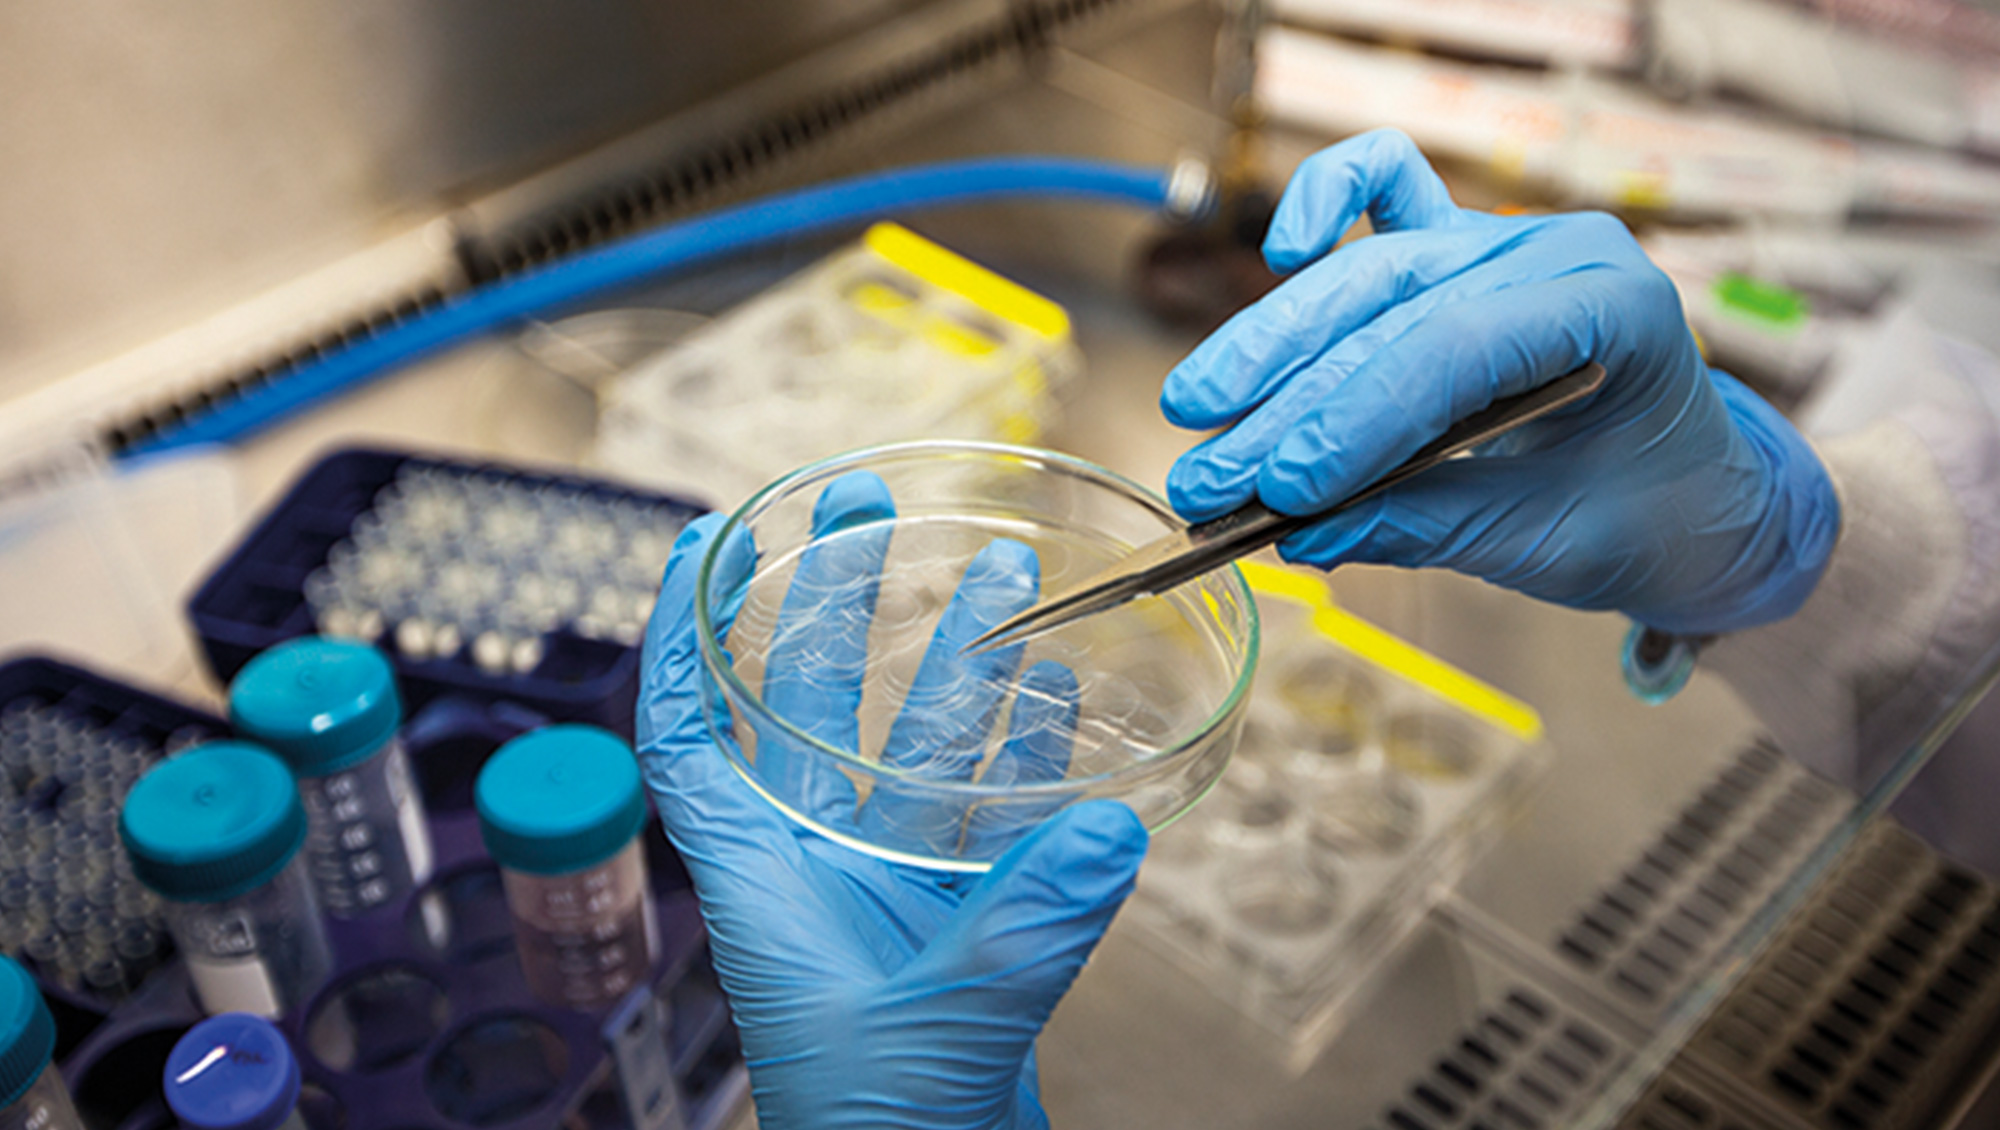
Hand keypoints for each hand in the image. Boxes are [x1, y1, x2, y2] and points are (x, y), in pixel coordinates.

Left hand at [636, 474, 1147, 1129]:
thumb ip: (1018, 936)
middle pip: (806, 708)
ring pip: (917, 750)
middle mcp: (818, 867)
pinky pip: (991, 817)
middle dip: (832, 606)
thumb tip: (1103, 829)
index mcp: (760, 882)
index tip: (697, 545)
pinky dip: (1025, 755)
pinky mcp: (963, 926)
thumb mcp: (939, 1032)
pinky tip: (1058, 699)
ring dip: (957, 664)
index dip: (678, 637)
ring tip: (1004, 575)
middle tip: (869, 511)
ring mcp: (891, 892)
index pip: (686, 735)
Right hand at [1163, 130, 1839, 634]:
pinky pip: (1390, 189)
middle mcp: (1553, 252)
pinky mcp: (1460, 250)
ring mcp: (1502, 238)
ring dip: (1271, 344)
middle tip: (1208, 475)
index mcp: (1612, 308)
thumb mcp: (1543, 541)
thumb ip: (1421, 526)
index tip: (1284, 489)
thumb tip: (1298, 533)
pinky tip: (1281, 249)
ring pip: (1367, 269)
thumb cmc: (1647, 517)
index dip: (1362, 418)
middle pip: (1393, 306)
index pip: (1461, 348)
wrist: (1702, 497)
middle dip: (1288, 400)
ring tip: (1196, 414)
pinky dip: (1328, 200)